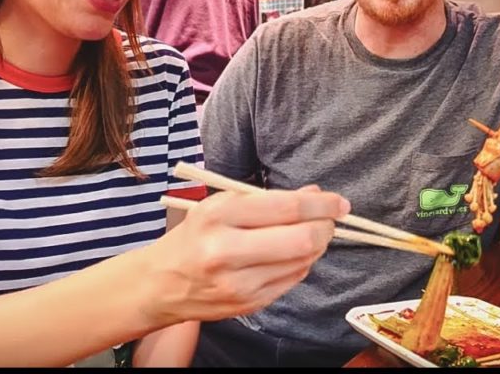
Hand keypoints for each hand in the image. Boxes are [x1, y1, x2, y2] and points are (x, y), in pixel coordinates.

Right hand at [145, 185, 349, 323]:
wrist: (159, 284)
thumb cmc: (192, 237)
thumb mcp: (220, 206)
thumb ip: (268, 200)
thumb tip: (314, 195)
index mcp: (218, 216)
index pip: (286, 207)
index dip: (321, 204)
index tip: (340, 202)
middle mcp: (227, 251)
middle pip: (302, 239)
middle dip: (326, 227)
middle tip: (331, 220)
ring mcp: (238, 283)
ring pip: (302, 262)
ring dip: (317, 246)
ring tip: (311, 233)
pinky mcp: (248, 304)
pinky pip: (292, 280)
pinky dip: (301, 264)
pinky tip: (292, 254)